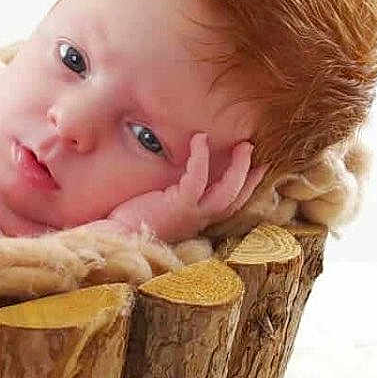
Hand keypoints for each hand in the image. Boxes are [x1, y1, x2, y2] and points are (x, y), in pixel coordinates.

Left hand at [99, 135, 262, 243]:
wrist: (118, 238)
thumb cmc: (133, 222)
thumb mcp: (162, 210)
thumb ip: (176, 199)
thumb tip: (176, 180)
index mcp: (198, 220)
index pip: (231, 205)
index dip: (247, 186)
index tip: (258, 168)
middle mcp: (200, 220)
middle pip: (236, 198)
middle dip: (250, 173)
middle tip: (253, 148)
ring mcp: (192, 215)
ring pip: (227, 191)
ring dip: (238, 166)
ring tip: (242, 144)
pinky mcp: (178, 206)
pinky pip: (197, 178)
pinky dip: (201, 157)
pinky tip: (199, 139)